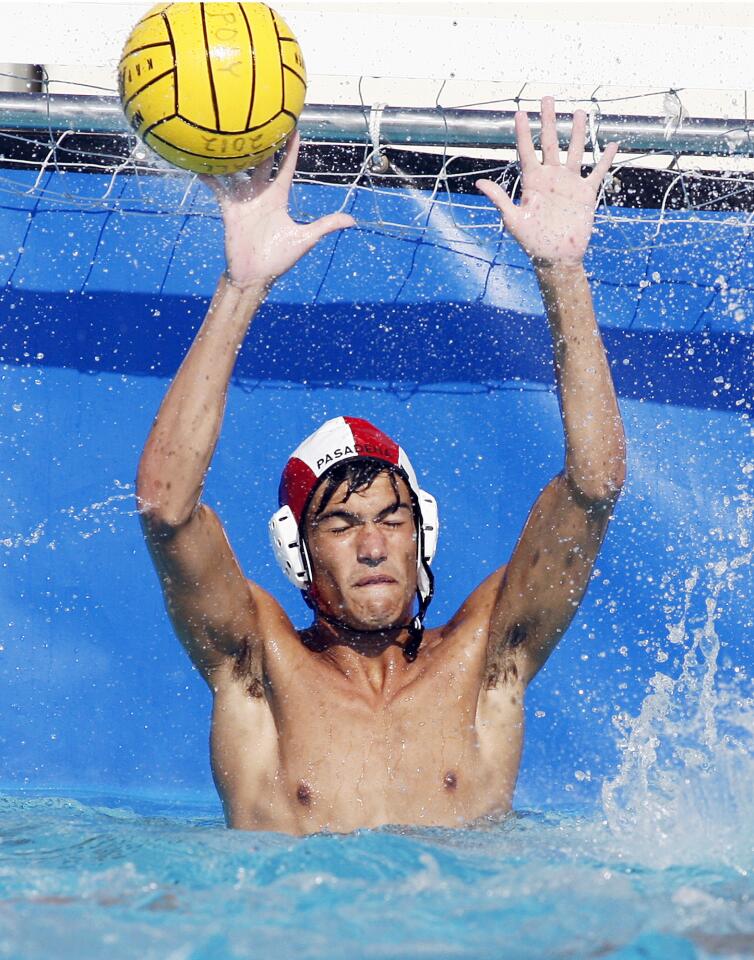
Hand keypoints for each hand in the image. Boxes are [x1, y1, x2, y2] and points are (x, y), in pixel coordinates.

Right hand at [200, 132, 354, 286]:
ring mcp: (244, 201)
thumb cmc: (279, 260)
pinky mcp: (229, 210)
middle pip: (262, 161)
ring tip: (229, 131)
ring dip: (234, 153)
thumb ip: (326, 226)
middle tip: (262, 115)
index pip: (286, 166)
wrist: (254, 277)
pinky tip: (199, 161)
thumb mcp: (305, 239)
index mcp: (279, 197)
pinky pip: (218, 189)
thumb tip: (352, 220)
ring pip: (239, 170)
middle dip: (263, 140)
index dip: (290, 147)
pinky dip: (209, 176)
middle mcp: (261, 194)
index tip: (293, 125)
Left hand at [476, 96, 618, 266]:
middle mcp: (550, 178)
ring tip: (579, 111)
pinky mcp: (585, 193)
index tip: (520, 112)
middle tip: (547, 97)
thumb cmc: (532, 242)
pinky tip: (612, 144)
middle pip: (550, 142)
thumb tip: (478, 183)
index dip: (523, 132)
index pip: (527, 151)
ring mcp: (569, 183)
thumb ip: (499, 199)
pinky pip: (597, 172)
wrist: (556, 258)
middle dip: (549, 120)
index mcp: (532, 182)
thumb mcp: (513, 220)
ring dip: (577, 132)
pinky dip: (605, 159)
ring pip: (574, 151)